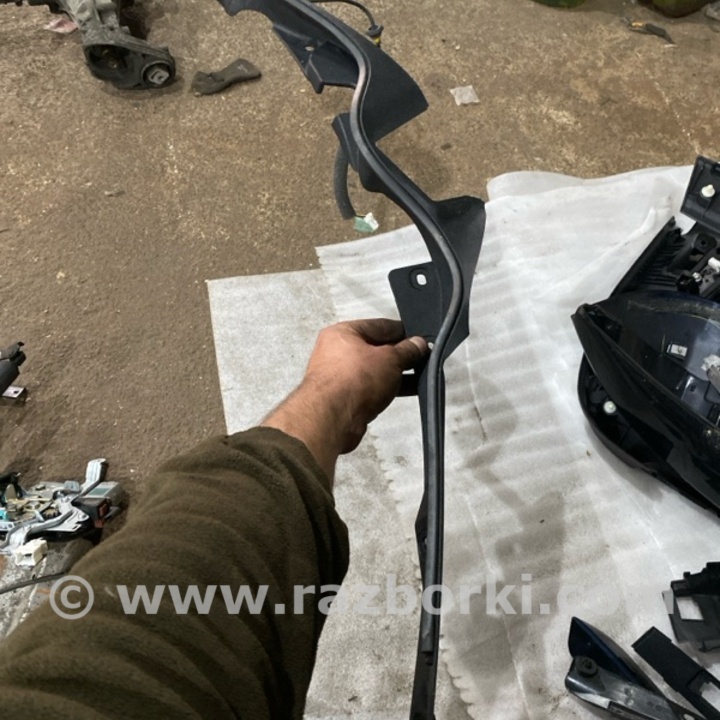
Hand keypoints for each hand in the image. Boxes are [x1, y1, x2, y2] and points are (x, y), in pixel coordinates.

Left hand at [262, 319, 427, 479]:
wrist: (334, 418)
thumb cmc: (351, 381)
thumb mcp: (390, 359)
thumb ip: (407, 350)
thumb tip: (418, 345)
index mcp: (342, 333)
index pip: (378, 326)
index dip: (401, 332)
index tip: (418, 339)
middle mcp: (336, 353)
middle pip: (375, 349)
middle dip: (398, 355)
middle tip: (419, 358)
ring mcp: (338, 377)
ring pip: (372, 371)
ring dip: (393, 374)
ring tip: (417, 376)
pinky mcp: (343, 399)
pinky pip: (369, 389)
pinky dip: (385, 389)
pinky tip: (403, 391)